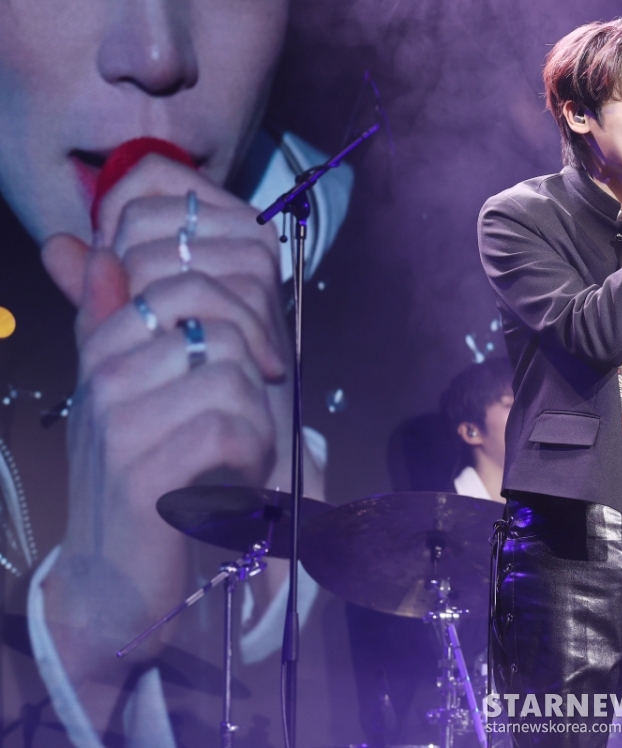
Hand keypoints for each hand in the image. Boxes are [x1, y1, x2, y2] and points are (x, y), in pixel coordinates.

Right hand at [37, 154, 318, 711]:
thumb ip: (110, 321)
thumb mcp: (126, 393)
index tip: (259, 365)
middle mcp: (104, 376)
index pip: (183, 283)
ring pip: (228, 373)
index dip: (242, 318)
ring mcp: (119, 423)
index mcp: (104, 347)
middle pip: (216, 326)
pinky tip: (238, 476)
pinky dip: (251, 451)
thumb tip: (93, 250)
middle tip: (251, 418)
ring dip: (257, 418)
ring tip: (240, 453)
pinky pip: (226, 425)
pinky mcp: (143, 473)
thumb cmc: (138, 478)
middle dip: (254, 373)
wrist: (111, 580)